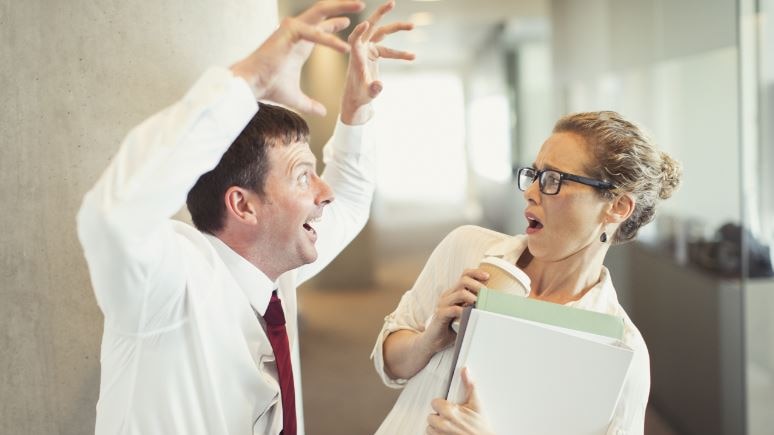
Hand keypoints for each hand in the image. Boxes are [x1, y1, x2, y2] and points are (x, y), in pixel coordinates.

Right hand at [230, 0, 365, 115]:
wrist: (252, 84)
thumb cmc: (269, 87)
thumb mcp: (296, 98)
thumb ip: (310, 104)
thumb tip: (323, 113)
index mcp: (300, 42)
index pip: (321, 26)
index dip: (335, 22)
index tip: (349, 21)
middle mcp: (297, 31)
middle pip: (323, 12)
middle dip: (343, 6)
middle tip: (362, 4)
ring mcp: (292, 28)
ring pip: (320, 12)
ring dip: (341, 9)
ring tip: (360, 7)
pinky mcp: (288, 31)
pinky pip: (314, 33)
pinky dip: (329, 39)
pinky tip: (344, 48)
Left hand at [340, 0, 414, 123]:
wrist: (355, 98)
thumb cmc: (359, 96)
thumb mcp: (366, 95)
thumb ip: (373, 90)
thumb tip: (380, 85)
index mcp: (356, 57)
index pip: (355, 40)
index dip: (359, 32)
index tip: (366, 24)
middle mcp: (361, 50)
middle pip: (370, 27)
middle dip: (380, 14)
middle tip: (392, 3)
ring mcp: (367, 49)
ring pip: (382, 33)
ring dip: (397, 28)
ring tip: (413, 26)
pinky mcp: (373, 53)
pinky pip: (388, 49)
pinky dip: (400, 53)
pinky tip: (413, 57)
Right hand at [419, 268, 488, 354]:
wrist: (433, 341)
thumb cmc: (450, 328)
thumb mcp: (464, 315)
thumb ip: (473, 307)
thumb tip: (491, 305)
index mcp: (453, 293)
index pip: (464, 276)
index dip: (476, 273)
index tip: (487, 277)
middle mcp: (447, 296)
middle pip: (463, 280)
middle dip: (477, 285)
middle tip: (486, 293)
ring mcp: (443, 304)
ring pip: (459, 293)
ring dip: (472, 297)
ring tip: (478, 304)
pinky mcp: (440, 315)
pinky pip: (453, 309)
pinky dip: (463, 311)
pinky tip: (469, 314)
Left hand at [427, 368, 494, 434]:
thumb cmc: (481, 427)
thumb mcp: (477, 404)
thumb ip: (469, 386)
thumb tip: (465, 371)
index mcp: (450, 412)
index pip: (434, 403)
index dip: (441, 404)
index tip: (447, 406)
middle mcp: (444, 424)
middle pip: (430, 417)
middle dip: (438, 417)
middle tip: (448, 417)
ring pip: (430, 428)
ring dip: (437, 427)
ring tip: (448, 426)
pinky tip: (447, 433)